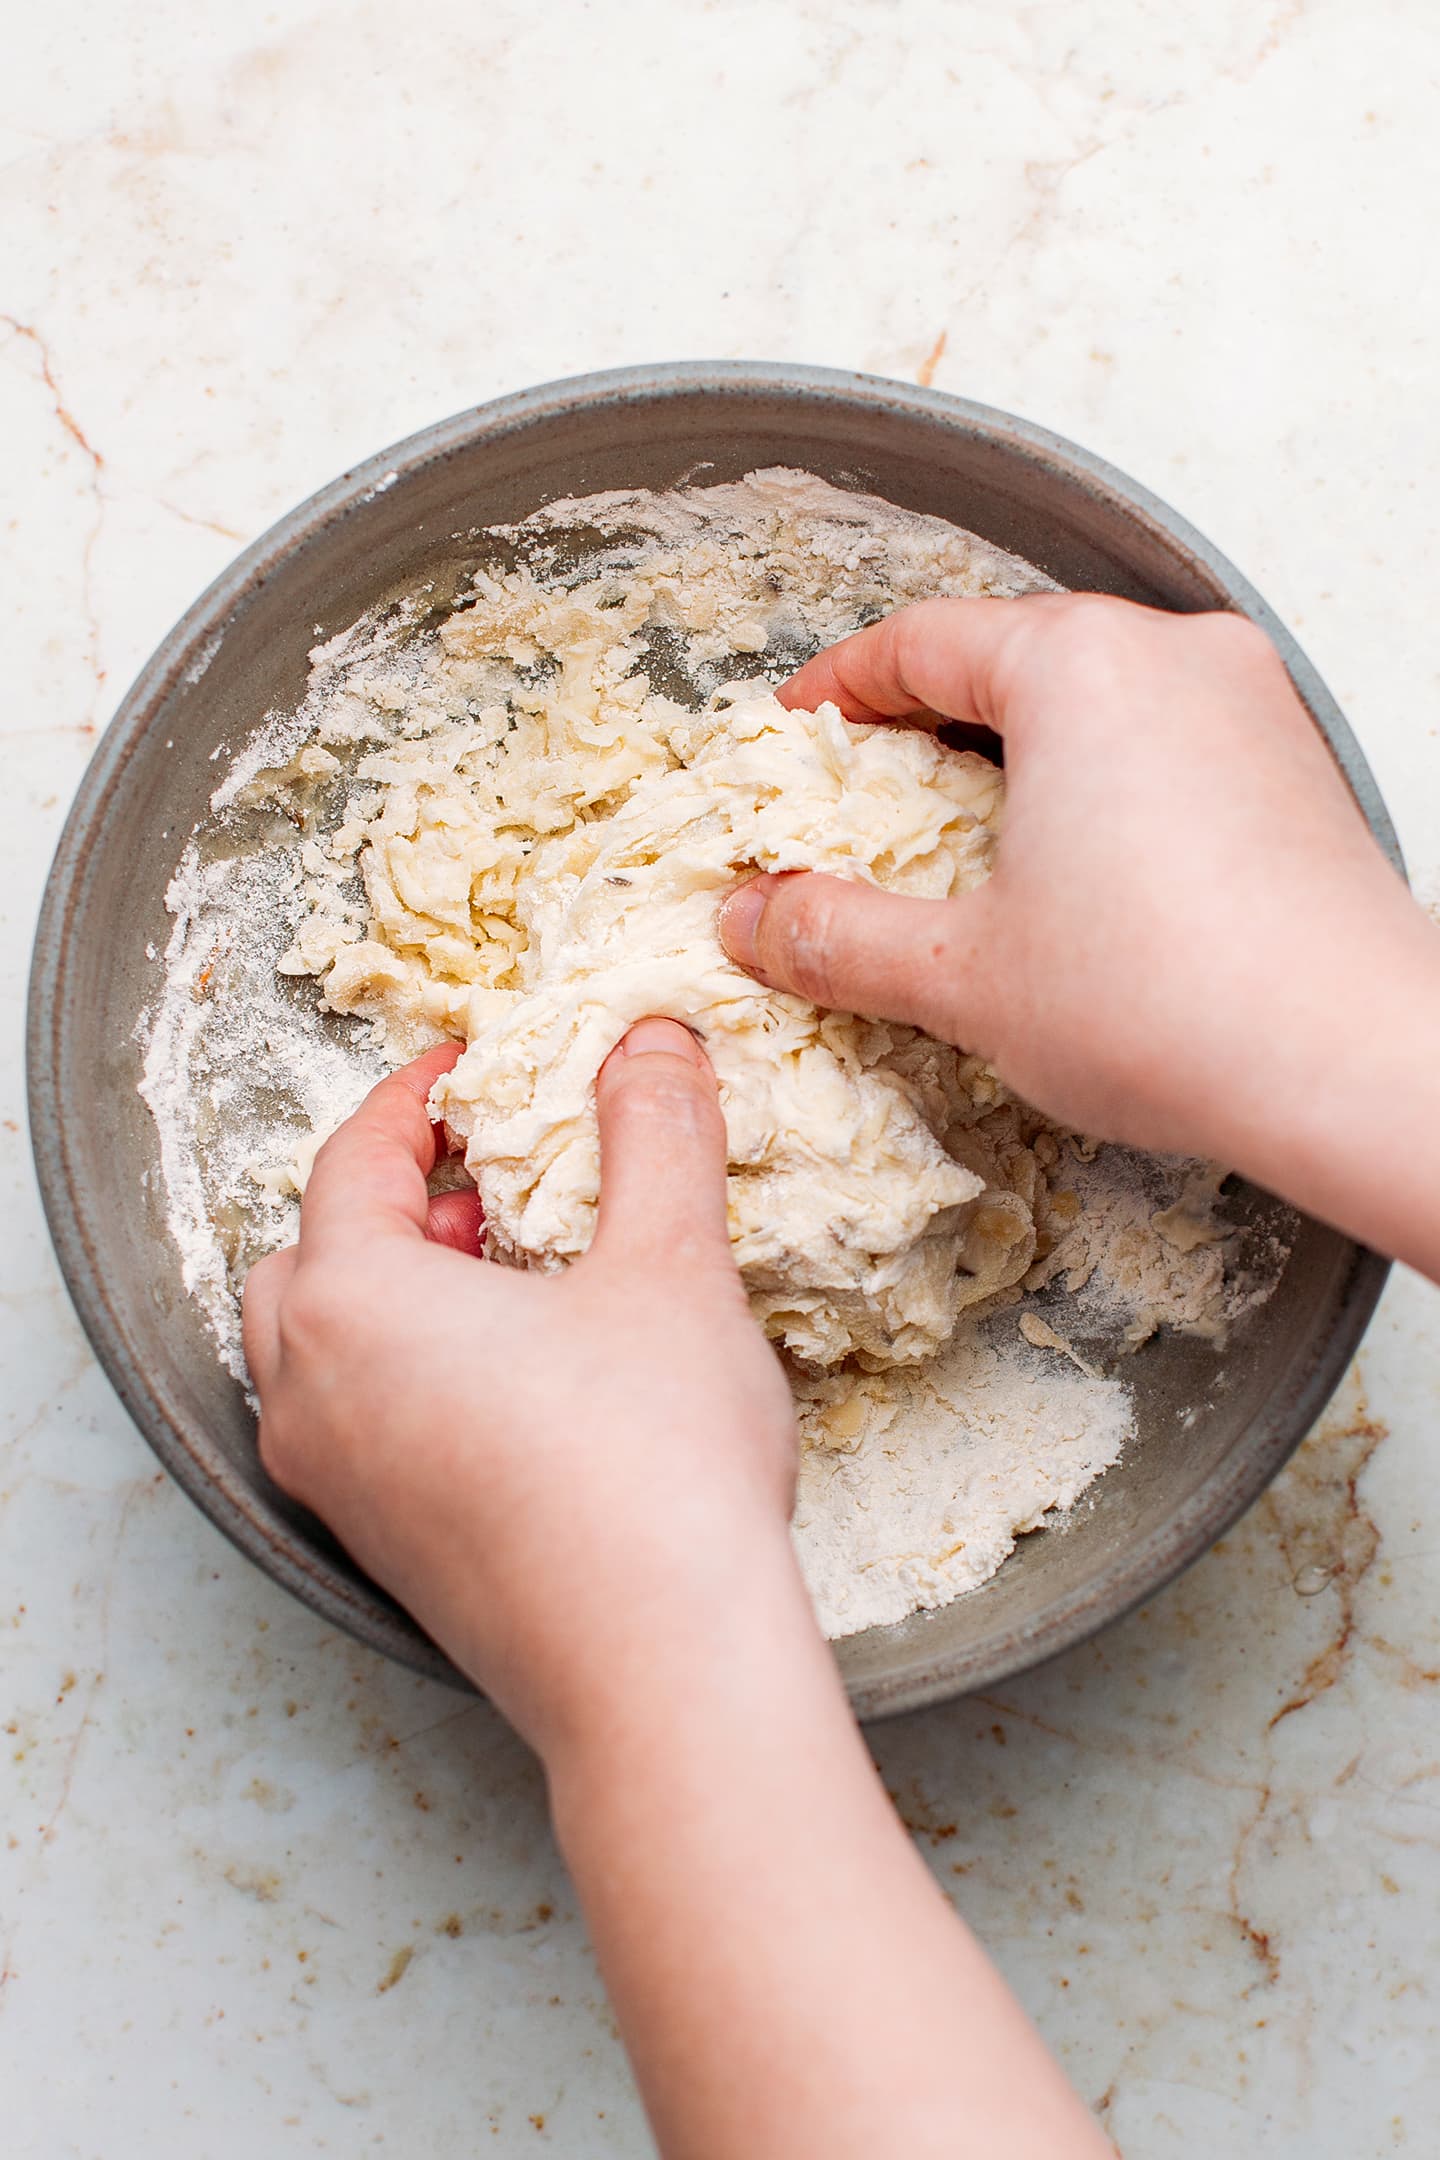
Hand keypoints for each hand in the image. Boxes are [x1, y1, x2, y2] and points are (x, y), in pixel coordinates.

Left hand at [242, 1016, 796, 1756]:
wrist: (662, 1677)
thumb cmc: (651, 1468)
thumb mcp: (669, 1267)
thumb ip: (655, 1134)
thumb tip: (650, 1043)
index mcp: (352, 1305)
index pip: (353, 1161)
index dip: (415, 1099)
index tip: (468, 1070)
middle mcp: (312, 1397)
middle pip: (310, 1259)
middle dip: (388, 1202)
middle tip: (479, 1176)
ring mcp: (338, 1489)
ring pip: (323, 1353)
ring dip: (393, 1292)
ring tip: (502, 1271)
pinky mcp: (383, 1556)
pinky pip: (357, 1430)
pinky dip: (406, 1374)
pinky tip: (518, 1382)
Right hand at [720, 594, 1439, 1273]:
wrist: (1358, 1068)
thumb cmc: (1176, 1004)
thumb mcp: (960, 973)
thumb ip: (836, 935)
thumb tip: (757, 921)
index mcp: (1079, 665)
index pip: (921, 640)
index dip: (839, 688)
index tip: (799, 730)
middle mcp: (1174, 656)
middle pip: (1014, 655)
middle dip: (927, 722)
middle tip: (864, 794)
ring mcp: (1249, 706)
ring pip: (1098, 698)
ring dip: (1018, 756)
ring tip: (961, 843)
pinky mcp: (1293, 770)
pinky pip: (1165, 743)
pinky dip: (1098, 784)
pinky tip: (1071, 874)